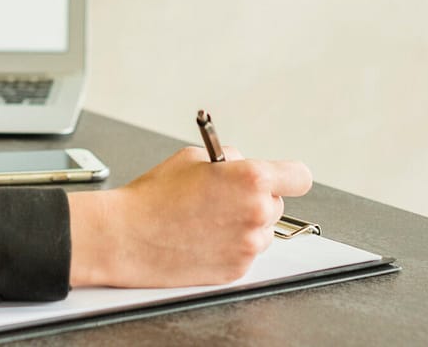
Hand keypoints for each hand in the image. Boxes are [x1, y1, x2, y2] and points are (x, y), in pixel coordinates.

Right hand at [67, 146, 311, 287]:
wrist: (128, 236)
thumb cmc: (155, 196)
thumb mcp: (194, 157)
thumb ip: (230, 159)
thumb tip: (242, 165)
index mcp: (251, 179)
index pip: (299, 177)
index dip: (289, 176)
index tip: (282, 178)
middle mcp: (256, 213)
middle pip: (277, 204)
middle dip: (256, 199)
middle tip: (223, 198)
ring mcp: (248, 246)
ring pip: (262, 231)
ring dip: (245, 224)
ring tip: (208, 219)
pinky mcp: (236, 270)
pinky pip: (245, 253)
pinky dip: (230, 246)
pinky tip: (202, 237)